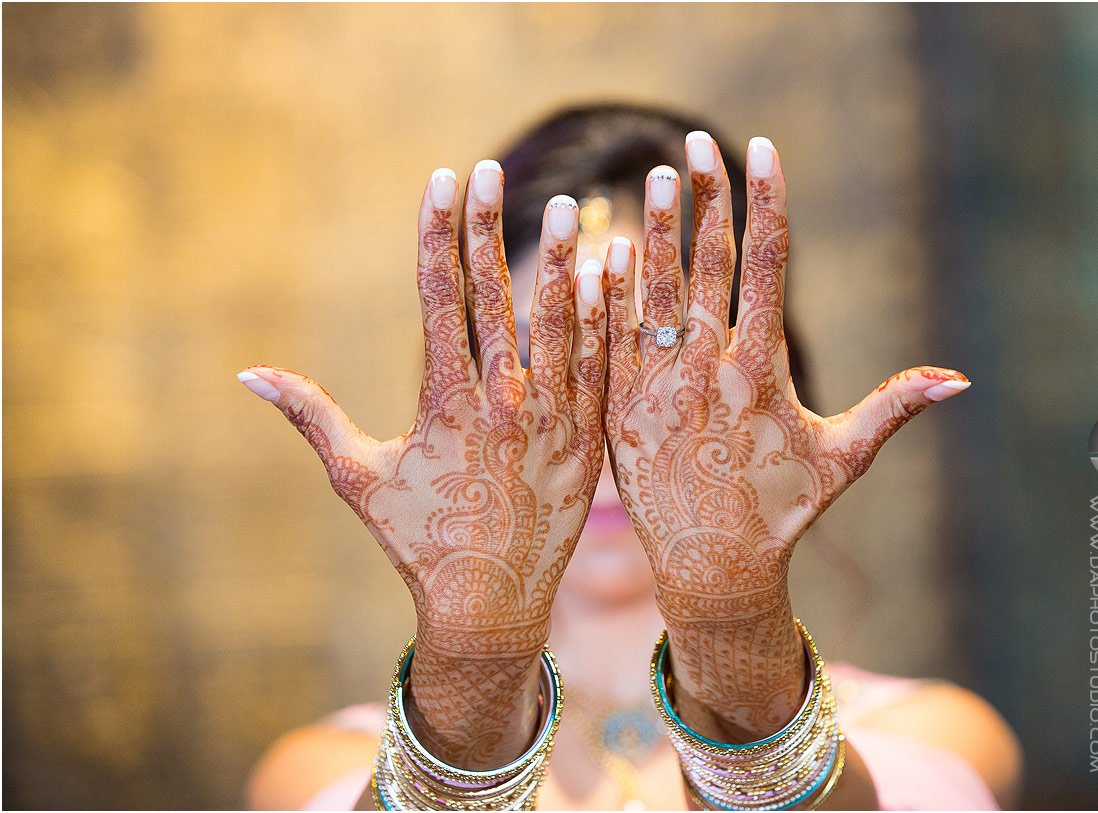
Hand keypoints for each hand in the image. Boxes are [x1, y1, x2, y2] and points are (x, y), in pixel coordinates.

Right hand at [239, 161, 606, 767]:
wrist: (491, 606)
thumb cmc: (416, 544)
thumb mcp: (357, 477)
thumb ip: (310, 415)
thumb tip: (246, 374)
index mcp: (444, 402)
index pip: (439, 296)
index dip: (438, 232)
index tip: (441, 179)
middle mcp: (500, 402)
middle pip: (495, 295)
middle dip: (490, 227)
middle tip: (491, 170)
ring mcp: (550, 419)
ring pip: (559, 323)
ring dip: (559, 259)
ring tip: (565, 205)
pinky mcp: (587, 438)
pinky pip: (600, 365)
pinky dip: (604, 317)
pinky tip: (613, 270)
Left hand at [602, 134, 969, 740]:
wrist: (712, 569)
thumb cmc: (783, 512)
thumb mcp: (844, 458)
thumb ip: (894, 407)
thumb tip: (961, 380)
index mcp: (762, 372)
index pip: (767, 266)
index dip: (765, 202)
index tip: (762, 150)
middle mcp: (708, 373)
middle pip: (707, 267)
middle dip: (704, 200)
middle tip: (696, 146)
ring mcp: (659, 389)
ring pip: (653, 296)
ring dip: (655, 234)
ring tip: (655, 180)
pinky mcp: (621, 410)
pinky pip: (610, 341)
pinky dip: (609, 295)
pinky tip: (607, 250)